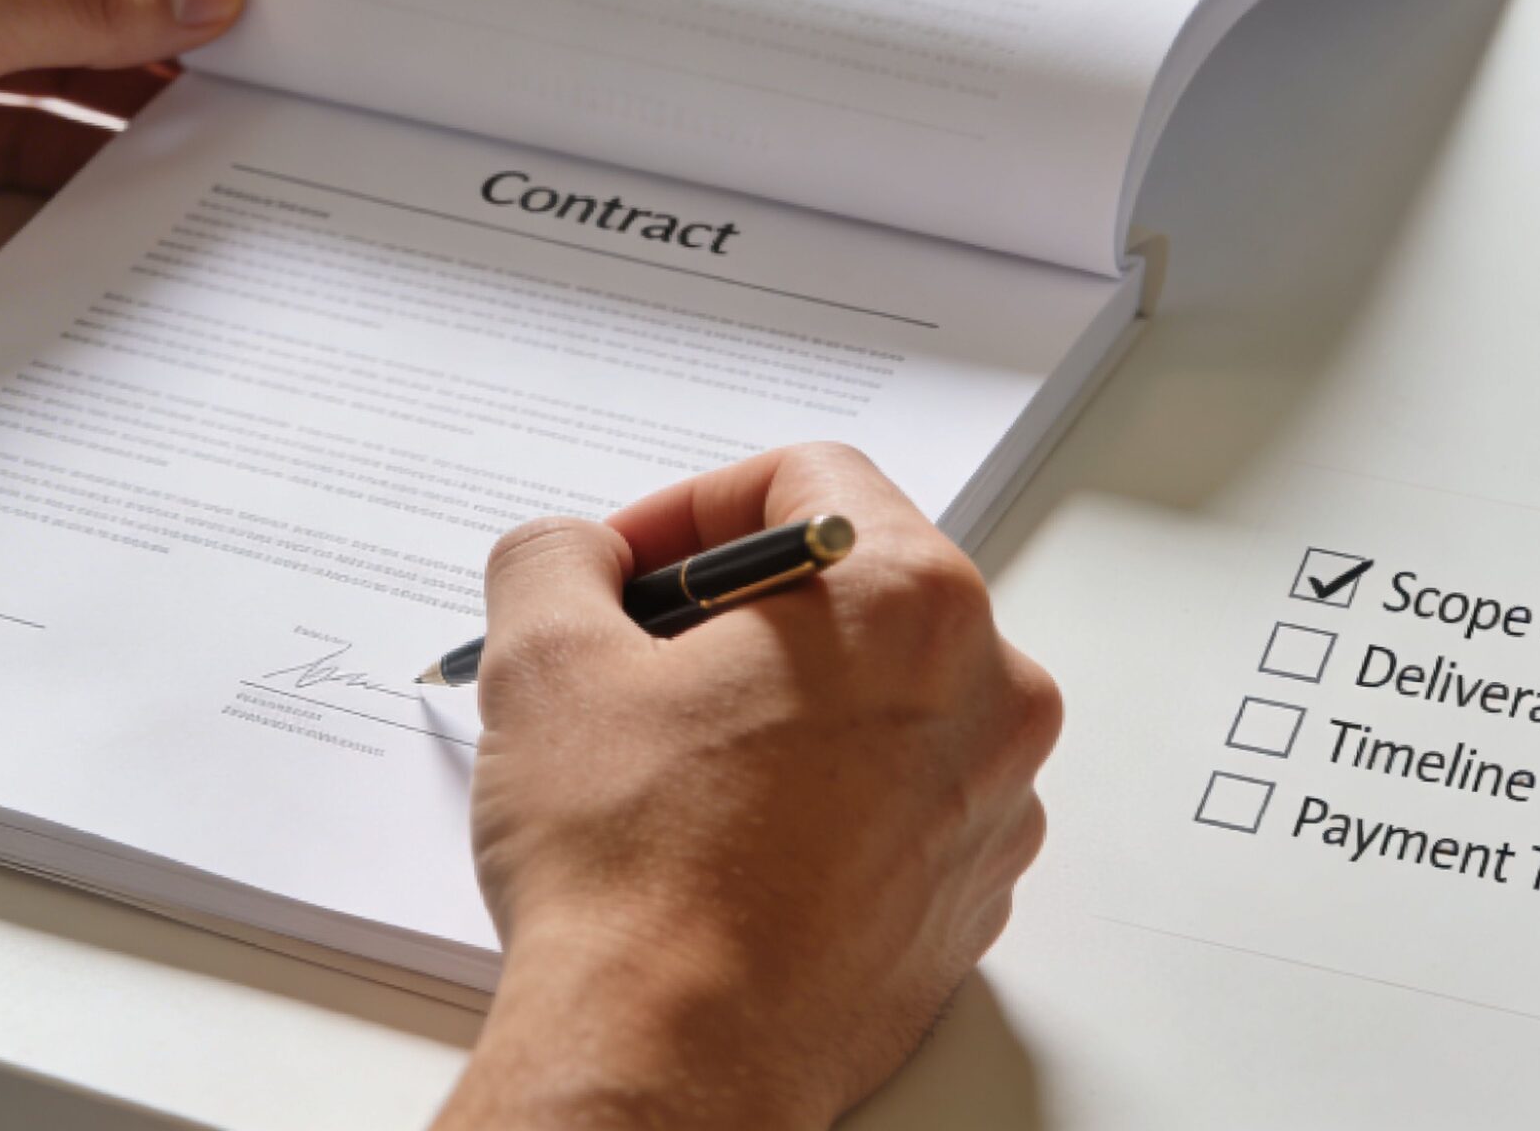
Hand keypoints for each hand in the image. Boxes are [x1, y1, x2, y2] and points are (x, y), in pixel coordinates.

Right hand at [436, 443, 1060, 1129]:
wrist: (668, 1059)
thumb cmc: (632, 872)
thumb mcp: (547, 658)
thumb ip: (558, 556)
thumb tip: (576, 555)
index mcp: (910, 603)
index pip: (808, 481)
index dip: (691, 507)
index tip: (630, 566)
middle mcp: (988, 694)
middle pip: (854, 587)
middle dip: (736, 608)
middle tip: (637, 655)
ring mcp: (992, 807)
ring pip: (878, 696)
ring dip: (778, 700)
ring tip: (670, 756)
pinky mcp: (967, 899)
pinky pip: (897, 798)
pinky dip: (817, 793)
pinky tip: (722, 835)